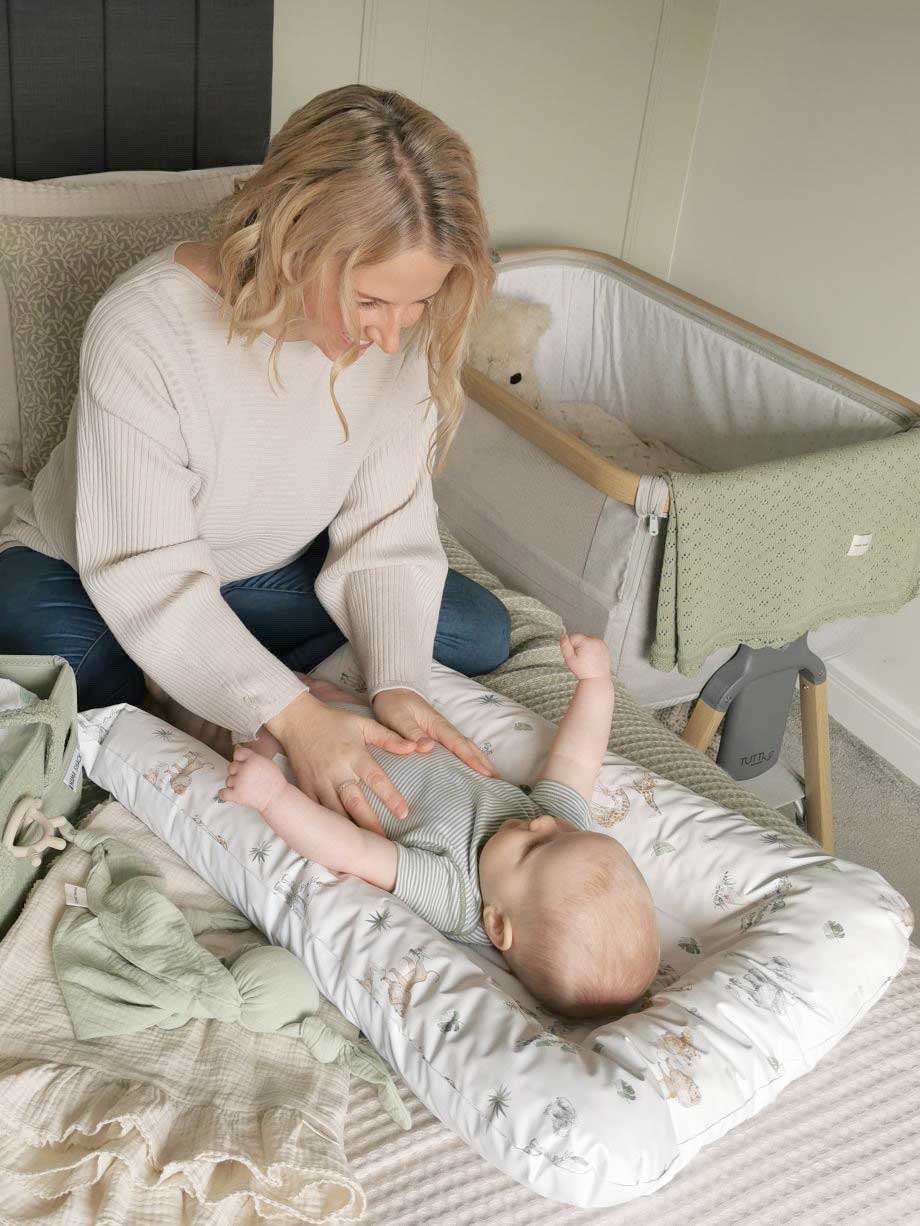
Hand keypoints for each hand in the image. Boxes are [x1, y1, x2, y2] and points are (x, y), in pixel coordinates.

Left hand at [220, 746, 286, 812]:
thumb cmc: (274, 781)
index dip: (239, 759)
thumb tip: (238, 748)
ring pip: (228, 780)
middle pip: (231, 767)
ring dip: (234, 784)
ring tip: (246, 787)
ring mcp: (239, 782)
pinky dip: (225, 794)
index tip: (242, 764)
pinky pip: (222, 793)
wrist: (277, 798)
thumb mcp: (266, 763)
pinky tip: (232, 793)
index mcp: (253, 759)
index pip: (237, 753)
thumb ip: (252, 756)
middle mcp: (244, 768)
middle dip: (237, 772)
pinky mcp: (236, 795)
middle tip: (247, 778)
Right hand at [266, 690, 416, 834]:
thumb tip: (414, 746)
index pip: (376, 779)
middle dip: (369, 824)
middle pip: (355, 802)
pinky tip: (332, 840)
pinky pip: (314, 811)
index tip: (404, 813)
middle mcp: (337, 771)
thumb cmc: (334, 722)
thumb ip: (389, 737)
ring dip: (347, 830)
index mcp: (354, 756)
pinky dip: (323, 826)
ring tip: (360, 848)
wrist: (296, 720)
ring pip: (334, 812)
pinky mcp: (304, 788)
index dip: (390, 797)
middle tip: (383, 842)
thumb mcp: (363, 724)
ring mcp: (318, 782)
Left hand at [372, 688, 499, 777]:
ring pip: (466, 748)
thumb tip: (428, 748)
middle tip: (499, 782)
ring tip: (493, 779)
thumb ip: (410, 732)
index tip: (486, 774)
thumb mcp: (397, 717)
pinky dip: (470, 759)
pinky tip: (473, 771)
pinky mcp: (439, 736)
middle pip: (469, 747)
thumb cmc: (394, 704)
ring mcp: (443, 733)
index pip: (458, 744)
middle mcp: (444, 729)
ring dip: (481, 762)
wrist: (392, 690)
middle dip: (484, 764)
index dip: (472, 760)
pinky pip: (458, 749)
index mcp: (436, 725)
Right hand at [560, 631, 610, 680]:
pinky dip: (592, 649)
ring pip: (587, 641)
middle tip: (581, 658)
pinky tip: (592, 658)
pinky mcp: (605, 647)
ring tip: (587, 659)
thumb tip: (563, 635)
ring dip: (585, 647)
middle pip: (581, 638)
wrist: (596, 678)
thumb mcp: (569, 659)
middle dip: (578, 646)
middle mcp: (595, 640)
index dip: (571, 646)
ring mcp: (601, 643)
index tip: (575, 656)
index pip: (573, 637)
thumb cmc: (583, 671)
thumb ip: (565, 646)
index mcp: (586, 642)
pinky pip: (594, 644)